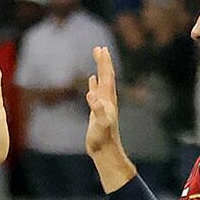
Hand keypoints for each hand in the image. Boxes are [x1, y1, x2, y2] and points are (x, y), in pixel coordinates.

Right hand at [82, 44, 129, 183]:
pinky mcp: (96, 111)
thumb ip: (97, 109)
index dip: (104, 63)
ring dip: (99, 69)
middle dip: (103, 61)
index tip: (101, 49)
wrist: (105, 151)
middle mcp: (107, 99)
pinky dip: (93, 84)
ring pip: (102, 82)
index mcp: (108, 99)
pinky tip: (92, 79)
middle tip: (99, 47)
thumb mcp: (101, 123)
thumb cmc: (103, 138)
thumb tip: (91, 95)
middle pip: (106, 76)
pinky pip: (95, 93)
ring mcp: (102, 104)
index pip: (107, 76)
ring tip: (97, 57)